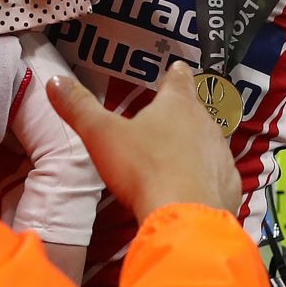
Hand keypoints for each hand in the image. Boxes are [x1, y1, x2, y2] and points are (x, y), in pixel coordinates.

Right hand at [46, 62, 241, 222]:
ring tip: (177, 157)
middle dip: (182, 114)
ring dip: (195, 147)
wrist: (185, 218)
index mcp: (177, 105)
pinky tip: (193, 189)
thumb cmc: (142, 169)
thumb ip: (79, 108)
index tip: (176, 68)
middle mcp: (206, 124)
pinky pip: (216, 176)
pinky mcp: (230, 186)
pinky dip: (206, 178)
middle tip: (167, 119)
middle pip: (195, 111)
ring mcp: (221, 156)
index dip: (175, 74)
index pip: (179, 79)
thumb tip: (55, 80)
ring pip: (208, 143)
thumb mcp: (101, 135)